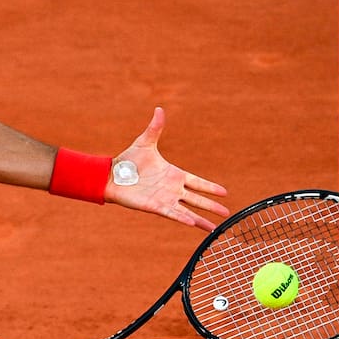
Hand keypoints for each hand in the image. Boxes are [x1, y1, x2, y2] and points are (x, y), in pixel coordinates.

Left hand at [105, 107, 228, 230]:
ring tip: (214, 228)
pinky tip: (193, 223)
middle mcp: (172, 189)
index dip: (210, 187)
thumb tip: (160, 109)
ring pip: (188, 211)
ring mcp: (165, 199)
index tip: (224, 192)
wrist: (111, 175)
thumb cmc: (128, 161)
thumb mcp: (145, 142)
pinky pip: (172, 214)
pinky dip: (182, 218)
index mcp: (174, 174)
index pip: (198, 182)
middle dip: (212, 206)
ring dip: (201, 219)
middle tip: (227, 213)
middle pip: (197, 199)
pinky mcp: (155, 207)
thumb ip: (155, 128)